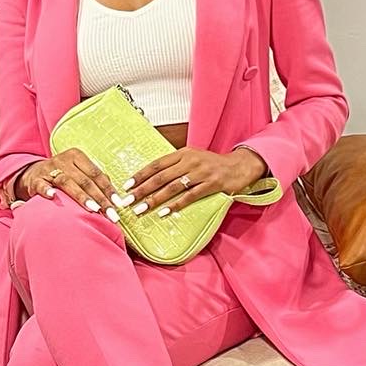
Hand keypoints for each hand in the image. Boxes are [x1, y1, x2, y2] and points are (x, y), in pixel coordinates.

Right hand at [14, 150, 118, 214]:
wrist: (33, 173)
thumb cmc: (63, 174)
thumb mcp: (78, 172)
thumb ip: (94, 180)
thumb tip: (114, 195)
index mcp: (76, 156)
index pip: (96, 174)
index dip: (108, 189)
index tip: (118, 204)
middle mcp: (63, 160)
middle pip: (85, 180)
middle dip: (100, 199)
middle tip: (111, 215)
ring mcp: (49, 170)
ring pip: (67, 182)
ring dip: (82, 197)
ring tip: (94, 210)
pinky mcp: (36, 180)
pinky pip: (42, 185)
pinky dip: (47, 190)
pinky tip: (53, 197)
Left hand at [122, 147, 268, 216]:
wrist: (239, 166)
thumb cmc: (213, 164)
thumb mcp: (193, 158)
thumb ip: (175, 165)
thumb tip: (152, 178)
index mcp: (183, 153)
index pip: (156, 164)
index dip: (140, 175)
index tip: (127, 186)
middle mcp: (190, 161)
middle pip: (161, 177)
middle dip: (142, 190)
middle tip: (128, 201)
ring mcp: (201, 173)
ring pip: (172, 187)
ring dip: (154, 200)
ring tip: (141, 209)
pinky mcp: (211, 185)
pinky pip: (190, 196)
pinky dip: (176, 205)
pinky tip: (165, 212)